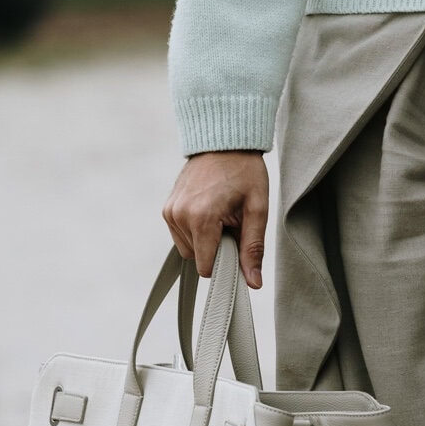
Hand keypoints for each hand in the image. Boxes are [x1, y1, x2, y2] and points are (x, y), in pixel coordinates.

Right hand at [163, 151, 268, 287]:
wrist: (224, 142)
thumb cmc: (244, 171)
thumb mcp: (257, 209)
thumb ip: (253, 248)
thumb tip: (253, 283)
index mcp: (201, 217)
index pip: (207, 267)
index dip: (225, 262)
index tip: (238, 243)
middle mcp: (179, 216)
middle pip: (197, 259)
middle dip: (215, 249)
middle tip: (231, 223)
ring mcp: (170, 212)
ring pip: (188, 249)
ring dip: (205, 241)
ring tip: (219, 214)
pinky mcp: (167, 209)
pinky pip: (180, 236)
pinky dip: (195, 231)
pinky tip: (208, 210)